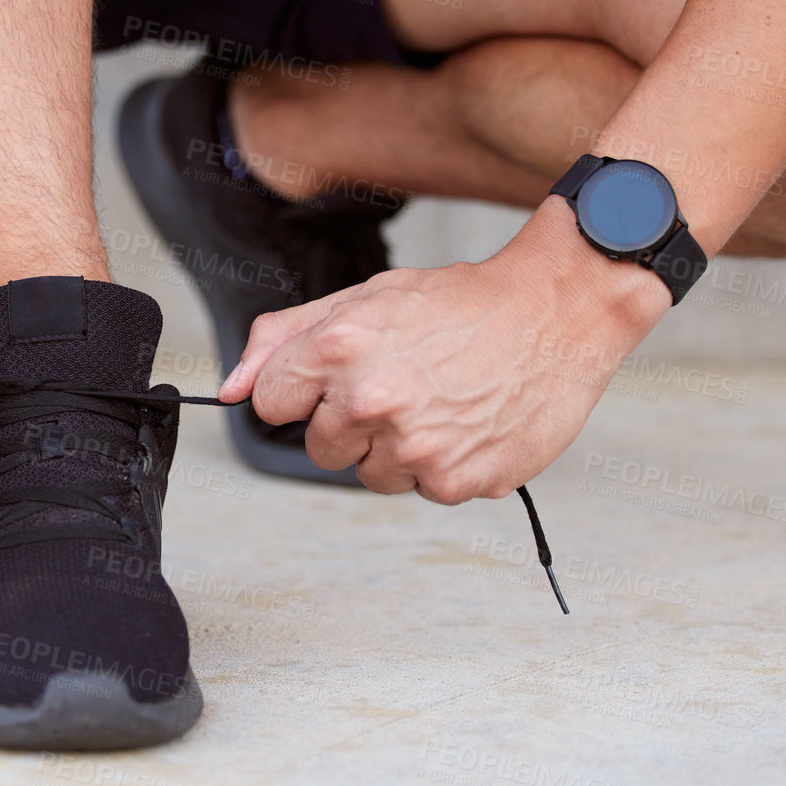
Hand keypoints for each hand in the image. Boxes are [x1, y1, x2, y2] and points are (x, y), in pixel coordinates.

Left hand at [218, 199, 669, 502]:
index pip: (271, 403)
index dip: (303, 390)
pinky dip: (441, 463)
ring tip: (439, 401)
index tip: (336, 378)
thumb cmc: (462, 302)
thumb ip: (285, 340)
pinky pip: (422, 488)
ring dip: (393, 448)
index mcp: (340, 348)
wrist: (558, 313)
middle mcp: (371, 400)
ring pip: (368, 474)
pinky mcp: (455, 482)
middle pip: (318, 445)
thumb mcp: (366, 298)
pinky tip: (468, 421)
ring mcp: (415, 447)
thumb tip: (227, 390)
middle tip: (402, 383)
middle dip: (348, 420)